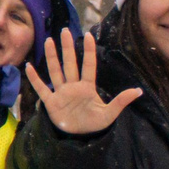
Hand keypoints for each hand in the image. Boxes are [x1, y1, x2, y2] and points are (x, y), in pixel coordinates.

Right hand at [26, 29, 141, 135]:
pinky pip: (41, 88)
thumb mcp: (110, 114)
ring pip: (55, 71)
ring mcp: (61, 93)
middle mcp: (73, 86)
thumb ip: (121, 101)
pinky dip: (35, 79)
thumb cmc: (94, 123)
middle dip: (67, 48)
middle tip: (65, 30)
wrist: (80, 137)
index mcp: (87, 87)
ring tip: (49, 40)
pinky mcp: (51, 103)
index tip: (89, 35)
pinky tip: (29, 66)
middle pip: (70, 63)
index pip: (88, 65)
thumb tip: (138, 91)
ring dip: (52, 57)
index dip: (89, 51)